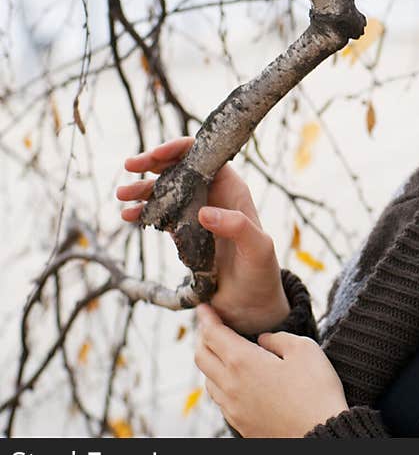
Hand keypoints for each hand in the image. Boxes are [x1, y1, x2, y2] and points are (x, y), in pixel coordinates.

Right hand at [116, 137, 288, 333]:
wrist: (250, 305)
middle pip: (181, 168)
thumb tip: (204, 212)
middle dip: (154, 164)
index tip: (157, 156)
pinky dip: (144, 212)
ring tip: (122, 196)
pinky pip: (161, 215)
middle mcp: (215, 197)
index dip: (181, 149)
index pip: (206, 157)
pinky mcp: (186, 232)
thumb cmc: (261, 273)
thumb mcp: (258, 249)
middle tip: (130, 167)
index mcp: (234, 191)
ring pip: (167, 191)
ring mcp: (198, 214)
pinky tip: (130, 216)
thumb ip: (237, 227)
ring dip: (144, 190)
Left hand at [195, 304, 347, 436]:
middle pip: (201, 357)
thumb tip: (264, 340)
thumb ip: (279, 338)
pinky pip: (221, 400)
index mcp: (242, 362)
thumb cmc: (316, 392)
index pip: (212, 334)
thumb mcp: (305, 349)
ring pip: (208, 380)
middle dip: (203, 338)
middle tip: (211, 327)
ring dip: (211, 363)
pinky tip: (236, 381)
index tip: (203, 307)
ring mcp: (232, 408)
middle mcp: (230, 385)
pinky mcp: (240, 425)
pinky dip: (221, 383)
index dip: (206, 318)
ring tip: (223, 353)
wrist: (320, 436)